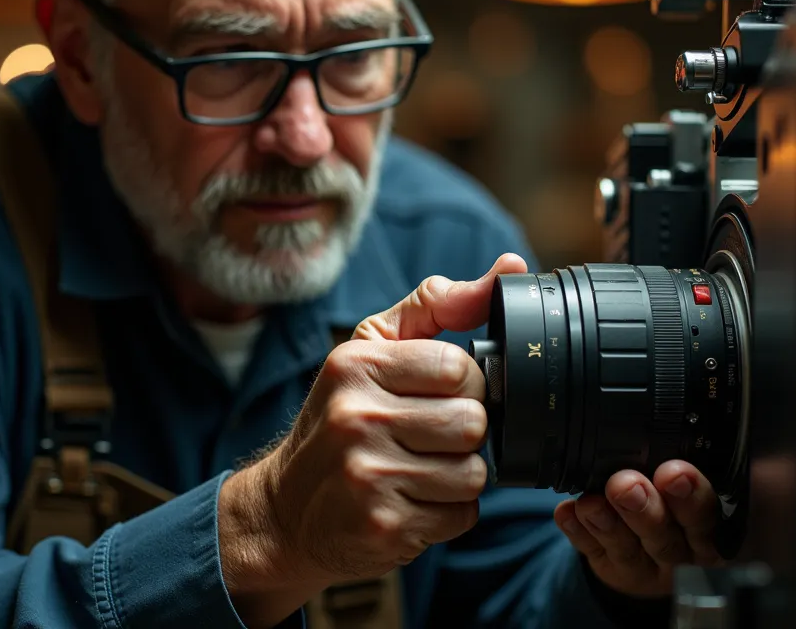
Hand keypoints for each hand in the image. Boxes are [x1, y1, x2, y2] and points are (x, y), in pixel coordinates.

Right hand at [217, 254, 528, 626]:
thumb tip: (511, 268)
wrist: (285, 511)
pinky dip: (447, 514)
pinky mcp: (383, 526)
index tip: (438, 395)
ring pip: (473, 473)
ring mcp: (367, 476)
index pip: (457, 366)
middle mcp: (356, 417)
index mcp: (356, 366)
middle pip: (471, 421)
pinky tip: (412, 502)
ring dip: (459, 476)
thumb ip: (437, 305)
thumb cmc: (338, 419)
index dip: (463, 384)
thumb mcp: (371, 350)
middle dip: (463, 433)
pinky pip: (460, 516)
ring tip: (420, 471)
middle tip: (429, 438)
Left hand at [553, 460, 727, 598]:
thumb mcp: (697, 489)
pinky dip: (579, 532)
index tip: (675, 472)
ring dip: (608, 524)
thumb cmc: (685, 508)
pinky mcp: (613, 571)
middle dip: (645, 510)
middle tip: (626, 485)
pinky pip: (593, 553)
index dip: (693, 497)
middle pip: (666, 538)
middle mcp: (682, 553)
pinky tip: (568, 513)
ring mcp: (646, 567)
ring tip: (590, 502)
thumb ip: (690, 472)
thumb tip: (678, 438)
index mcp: (712, 531)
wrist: (663, 555)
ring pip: (628, 549)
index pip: (710, 517)